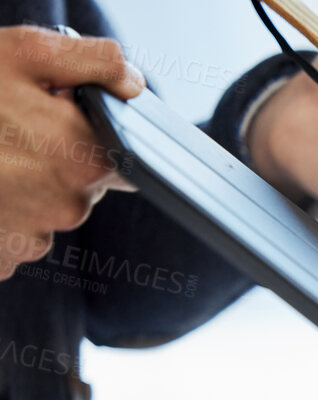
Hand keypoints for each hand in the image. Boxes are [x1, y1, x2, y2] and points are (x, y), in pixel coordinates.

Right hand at [0, 26, 143, 277]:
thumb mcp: (24, 54)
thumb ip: (96, 63)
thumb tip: (134, 83)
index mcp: (85, 159)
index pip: (122, 162)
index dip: (88, 139)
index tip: (57, 122)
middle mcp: (67, 208)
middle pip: (80, 187)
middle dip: (52, 160)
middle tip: (7, 132)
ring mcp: (32, 239)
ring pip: (44, 211)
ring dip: (22, 188)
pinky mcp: (2, 259)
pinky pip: (13, 235)